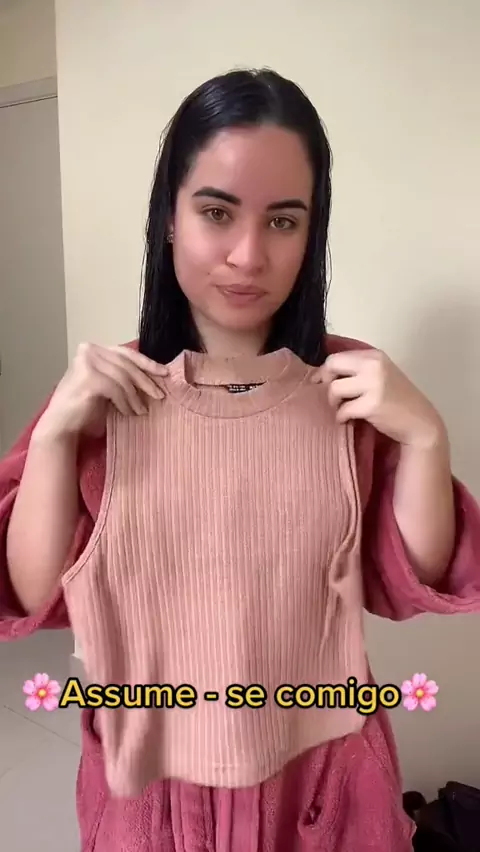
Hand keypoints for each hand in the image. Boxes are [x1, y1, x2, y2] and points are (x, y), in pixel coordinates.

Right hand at [33, 343, 168, 440]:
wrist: (61, 425)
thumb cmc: (84, 407)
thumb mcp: (107, 385)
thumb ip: (122, 375)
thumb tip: (153, 375)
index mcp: (93, 349)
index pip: (126, 353)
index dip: (147, 363)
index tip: (164, 373)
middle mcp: (89, 351)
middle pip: (127, 364)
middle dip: (146, 381)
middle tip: (159, 396)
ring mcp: (87, 362)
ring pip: (124, 378)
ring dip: (136, 397)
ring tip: (142, 410)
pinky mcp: (88, 378)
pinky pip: (116, 389)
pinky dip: (125, 403)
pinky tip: (128, 413)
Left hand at [311, 348, 445, 447]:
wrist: (420, 422)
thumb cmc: (397, 400)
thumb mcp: (380, 375)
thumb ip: (357, 370)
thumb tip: (321, 374)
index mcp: (374, 356)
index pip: (336, 357)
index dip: (326, 371)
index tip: (324, 384)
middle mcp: (374, 365)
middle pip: (332, 365)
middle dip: (326, 383)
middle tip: (333, 397)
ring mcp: (374, 384)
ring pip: (334, 388)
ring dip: (334, 403)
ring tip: (344, 409)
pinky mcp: (372, 405)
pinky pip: (343, 410)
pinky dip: (342, 417)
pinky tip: (350, 419)